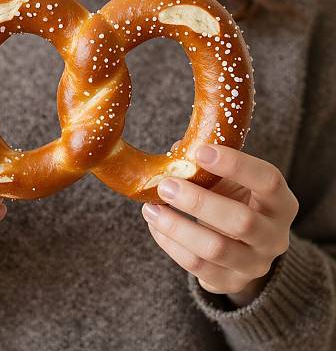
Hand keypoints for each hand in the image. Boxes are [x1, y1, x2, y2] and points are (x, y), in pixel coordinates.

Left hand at [142, 144, 298, 306]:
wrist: (243, 247)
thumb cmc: (234, 201)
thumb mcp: (231, 181)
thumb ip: (209, 166)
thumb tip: (177, 151)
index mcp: (281, 203)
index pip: (269, 181)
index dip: (236, 165)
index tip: (200, 151)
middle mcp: (275, 237)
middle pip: (242, 221)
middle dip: (198, 202)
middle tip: (166, 185)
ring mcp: (255, 264)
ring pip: (215, 249)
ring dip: (177, 227)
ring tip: (150, 208)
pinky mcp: (231, 282)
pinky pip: (197, 266)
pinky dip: (171, 244)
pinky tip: (155, 225)